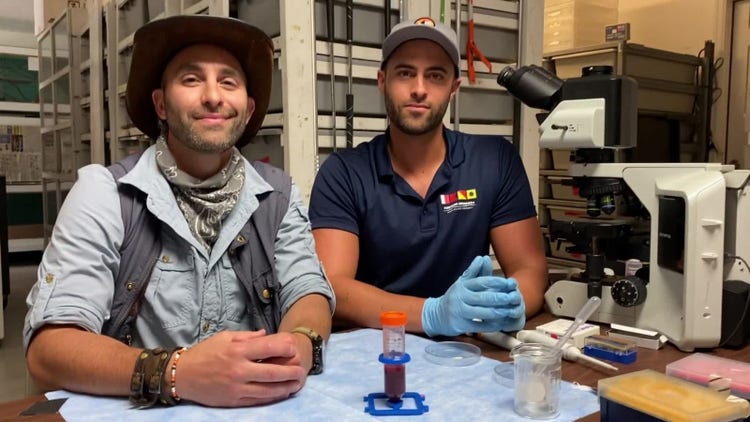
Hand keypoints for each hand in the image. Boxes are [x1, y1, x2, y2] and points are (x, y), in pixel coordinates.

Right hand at [175, 330, 306, 406]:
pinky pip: (257, 400)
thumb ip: (248, 337)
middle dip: (291, 372)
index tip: (294, 347)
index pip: (269, 348)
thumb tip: (267, 335)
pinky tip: (281, 393)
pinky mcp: (233, 400)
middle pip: (273, 372)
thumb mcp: (225, 337)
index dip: (286, 347)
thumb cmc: (205, 353)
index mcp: (238, 350)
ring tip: (297, 384)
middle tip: (302, 371)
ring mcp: (237, 387)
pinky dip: (272, 397)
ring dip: (286, 387)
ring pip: (268, 390)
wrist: (182, 375)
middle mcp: (239, 369)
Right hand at [421, 256, 525, 336]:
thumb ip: (475, 272)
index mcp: (463, 285)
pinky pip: (478, 326)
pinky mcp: (460, 325)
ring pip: (482, 312)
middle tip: (513, 298)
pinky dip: (490, 325)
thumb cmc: (455, 297)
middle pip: (483, 297)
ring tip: (509, 311)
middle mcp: (461, 297)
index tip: (510, 283)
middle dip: (499, 298)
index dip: (496, 282)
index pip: (481, 282)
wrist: (437, 314)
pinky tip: (501, 324)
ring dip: (497, 312)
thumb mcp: (462, 283)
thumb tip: (483, 258)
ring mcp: (460, 312)